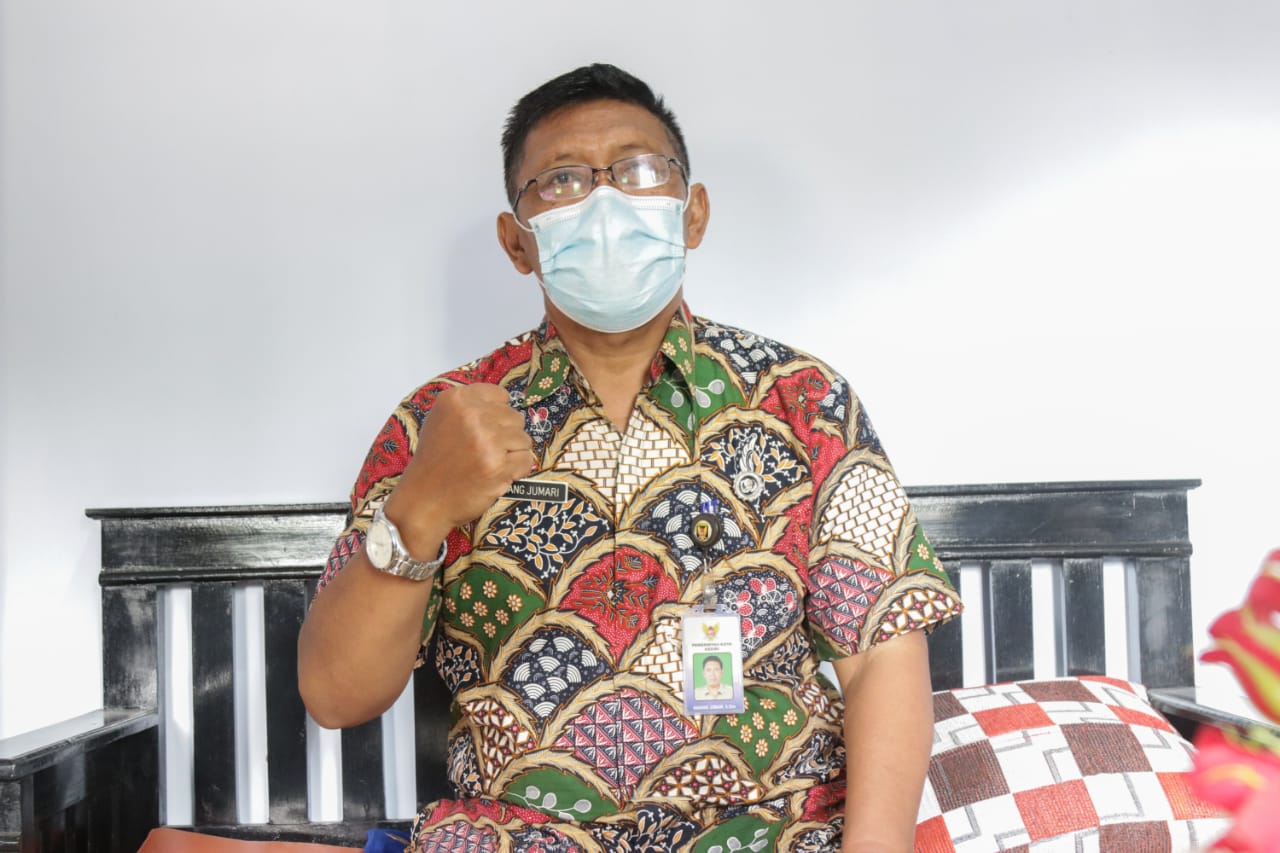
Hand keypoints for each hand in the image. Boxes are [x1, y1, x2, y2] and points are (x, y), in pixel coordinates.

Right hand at [383, 383, 532, 553]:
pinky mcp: (498, 465)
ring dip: (512, 453)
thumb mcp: (440, 420)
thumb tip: (505, 404)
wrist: (423, 500)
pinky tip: (496, 475)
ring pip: (524, 438)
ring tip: (489, 463)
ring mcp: (486, 440)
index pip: (500, 395)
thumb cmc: (433, 462)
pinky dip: (516, 470)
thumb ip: (469, 407)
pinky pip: (525, 460)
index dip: (498, 414)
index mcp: (456, 400)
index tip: (488, 428)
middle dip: (506, 435)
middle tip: (486, 451)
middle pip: (515, 417)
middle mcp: (471, 415)